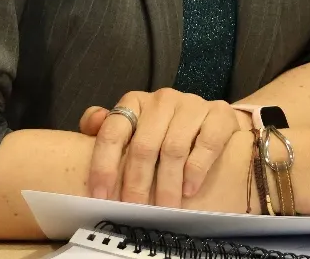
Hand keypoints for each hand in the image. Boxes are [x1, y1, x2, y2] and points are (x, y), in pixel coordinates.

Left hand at [81, 88, 248, 206]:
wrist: (214, 121)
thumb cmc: (166, 130)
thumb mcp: (135, 128)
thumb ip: (107, 129)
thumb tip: (90, 124)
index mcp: (135, 102)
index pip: (113, 131)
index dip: (104, 165)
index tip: (101, 195)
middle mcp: (162, 99)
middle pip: (144, 146)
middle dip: (136, 183)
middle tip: (135, 210)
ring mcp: (192, 104)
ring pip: (174, 149)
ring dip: (167, 184)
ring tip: (165, 208)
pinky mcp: (219, 114)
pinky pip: (206, 144)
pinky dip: (196, 170)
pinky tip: (189, 190)